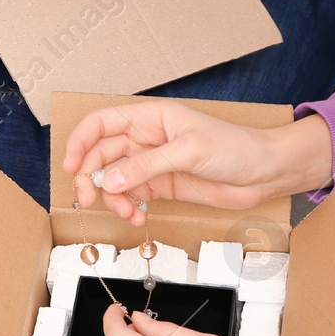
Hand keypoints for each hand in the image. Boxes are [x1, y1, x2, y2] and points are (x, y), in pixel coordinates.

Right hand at [62, 100, 330, 224]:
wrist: (264, 173)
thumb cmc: (235, 148)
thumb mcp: (189, 152)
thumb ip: (147, 166)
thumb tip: (111, 179)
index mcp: (150, 118)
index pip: (101, 124)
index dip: (80, 142)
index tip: (70, 167)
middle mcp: (146, 139)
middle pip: (101, 155)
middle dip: (92, 177)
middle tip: (91, 199)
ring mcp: (152, 163)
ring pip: (114, 179)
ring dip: (113, 198)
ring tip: (127, 213)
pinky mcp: (161, 185)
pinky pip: (131, 196)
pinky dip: (128, 208)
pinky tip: (138, 217)